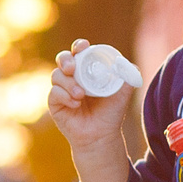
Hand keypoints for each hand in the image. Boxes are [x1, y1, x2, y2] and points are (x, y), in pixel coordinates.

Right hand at [45, 39, 133, 153]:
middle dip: (65, 60)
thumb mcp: (124, 92)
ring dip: (68, 83)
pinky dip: (64, 96)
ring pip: (56, 75)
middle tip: (72, 69)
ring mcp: (62, 89)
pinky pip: (53, 93)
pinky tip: (76, 104)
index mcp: (87, 69)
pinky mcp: (55, 103)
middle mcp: (73, 77)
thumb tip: (123, 61)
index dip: (78, 46)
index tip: (83, 47)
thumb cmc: (111, 112)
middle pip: (62, 59)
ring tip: (80, 95)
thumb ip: (128, 75)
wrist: (101, 135)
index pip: (79, 52)